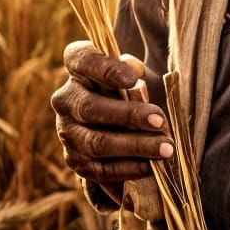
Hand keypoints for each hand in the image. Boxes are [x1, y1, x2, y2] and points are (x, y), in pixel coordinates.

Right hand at [51, 41, 172, 204]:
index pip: (81, 59)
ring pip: (97, 142)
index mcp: (76, 67)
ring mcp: (66, 132)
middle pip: (90, 108)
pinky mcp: (75, 161)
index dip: (105, 69)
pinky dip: (128, 169)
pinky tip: (150, 166)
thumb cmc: (130, 86)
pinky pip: (99, 169)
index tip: (132, 79)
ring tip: (165, 148)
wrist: (119, 119)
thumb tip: (136, 74)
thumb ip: (135, 70)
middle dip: (129, 115)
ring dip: (135, 146)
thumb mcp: (134, 71)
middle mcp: (65, 98)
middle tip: (160, 120)